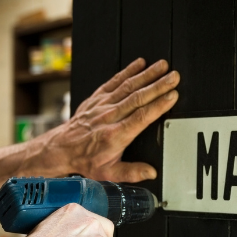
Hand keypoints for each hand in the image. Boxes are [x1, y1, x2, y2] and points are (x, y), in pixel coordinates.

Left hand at [36, 58, 179, 182]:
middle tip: (174, 77)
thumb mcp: (109, 173)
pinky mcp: (97, 97)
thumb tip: (151, 173)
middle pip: (138, 98)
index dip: (158, 105)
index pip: (141, 117)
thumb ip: (132, 173)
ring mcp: (103, 105)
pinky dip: (128, 70)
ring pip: (128, 86)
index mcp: (115, 135)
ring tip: (163, 66)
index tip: (172, 96)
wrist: (62, 148)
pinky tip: (140, 63)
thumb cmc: (86, 159)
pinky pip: (114, 81)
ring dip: (147, 74)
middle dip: (158, 85)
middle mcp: (109, 117)